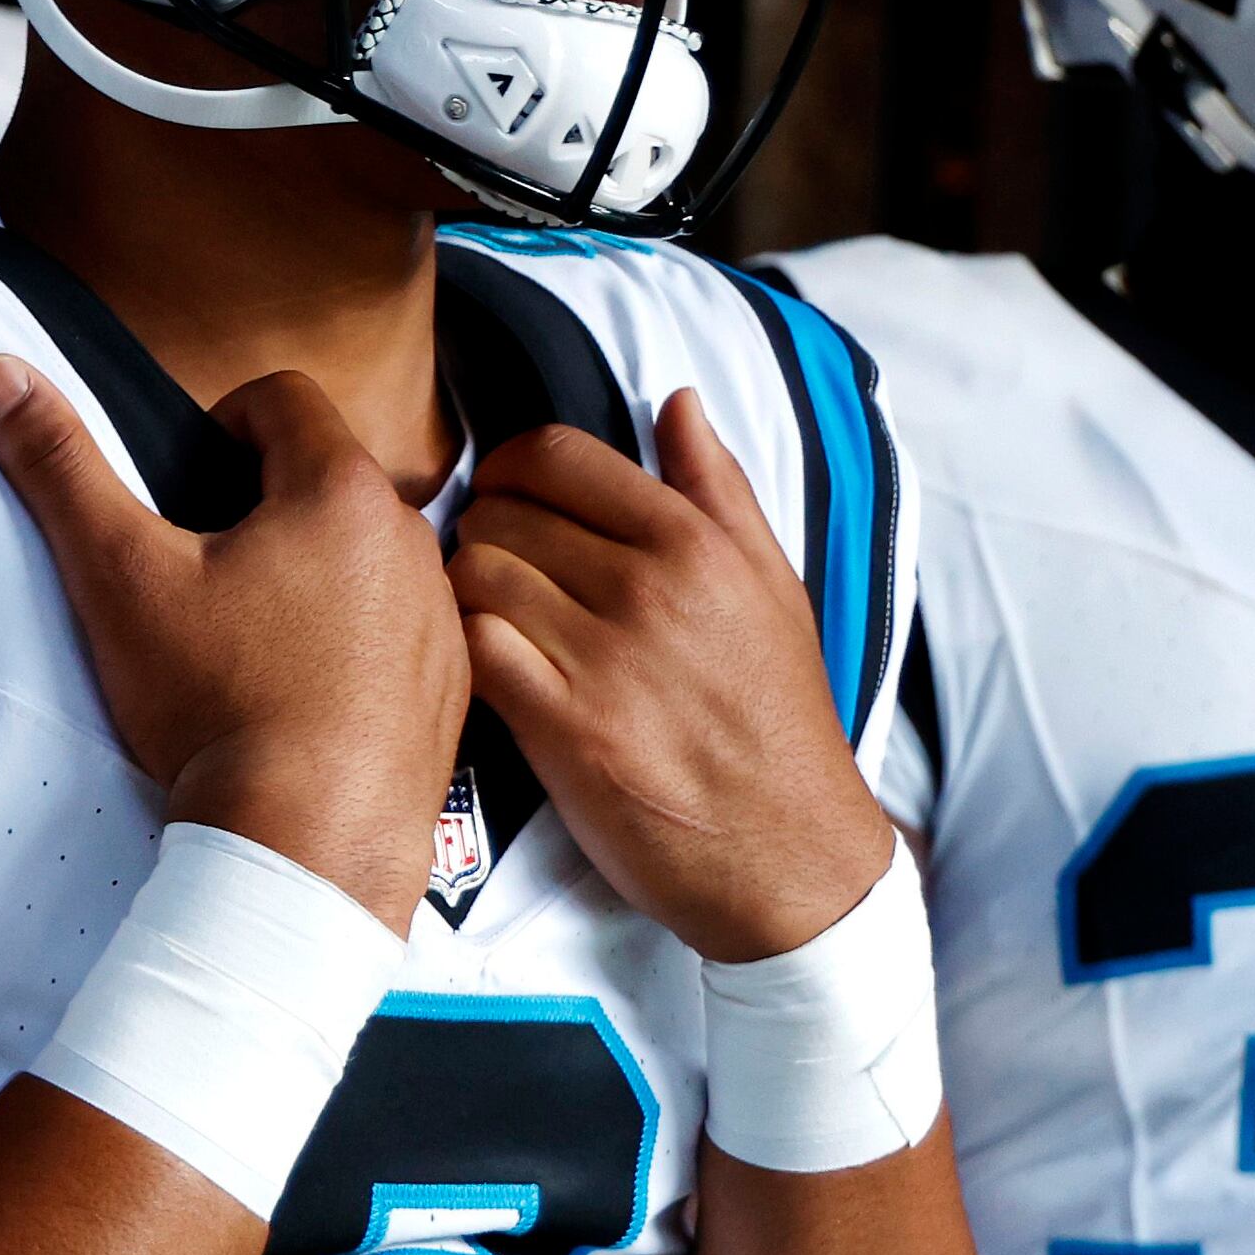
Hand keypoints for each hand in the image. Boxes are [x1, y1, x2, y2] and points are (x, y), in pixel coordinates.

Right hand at [0, 355, 466, 921]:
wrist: (305, 848)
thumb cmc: (217, 708)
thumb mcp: (118, 575)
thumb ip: (58, 465)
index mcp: (340, 492)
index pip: (282, 400)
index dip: (220, 423)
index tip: (185, 484)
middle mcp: (412, 542)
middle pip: (327, 479)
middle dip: (263, 506)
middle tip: (201, 574)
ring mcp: (441, 620)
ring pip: (367, 558)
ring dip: (314, 575)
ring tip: (248, 643)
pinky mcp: (452, 691)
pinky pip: (399, 634)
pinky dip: (353, 647)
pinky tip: (298, 699)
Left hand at [451, 387, 894, 961]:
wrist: (789, 852)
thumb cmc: (778, 719)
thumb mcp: (775, 587)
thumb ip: (719, 489)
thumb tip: (678, 402)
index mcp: (694, 544)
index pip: (559, 455)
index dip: (514, 468)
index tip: (511, 494)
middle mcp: (648, 589)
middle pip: (504, 513)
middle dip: (485, 528)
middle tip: (496, 564)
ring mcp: (604, 660)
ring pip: (477, 574)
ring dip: (466, 591)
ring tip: (489, 615)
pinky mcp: (567, 730)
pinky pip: (475, 649)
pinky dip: (465, 648)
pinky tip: (488, 665)